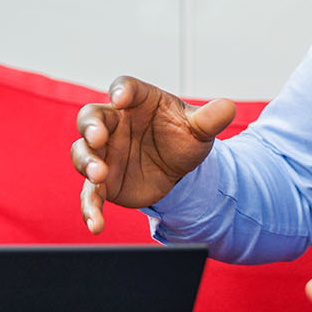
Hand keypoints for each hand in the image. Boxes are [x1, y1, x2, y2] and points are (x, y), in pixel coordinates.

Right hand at [72, 76, 236, 232]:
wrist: (179, 169)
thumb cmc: (182, 138)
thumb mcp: (199, 129)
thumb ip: (210, 119)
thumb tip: (228, 107)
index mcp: (137, 102)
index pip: (125, 87)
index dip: (121, 91)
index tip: (120, 97)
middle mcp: (114, 124)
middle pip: (91, 117)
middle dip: (91, 127)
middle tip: (98, 137)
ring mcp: (105, 153)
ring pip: (82, 153)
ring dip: (87, 162)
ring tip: (100, 175)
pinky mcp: (103, 182)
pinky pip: (90, 194)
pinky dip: (89, 208)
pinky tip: (96, 223)